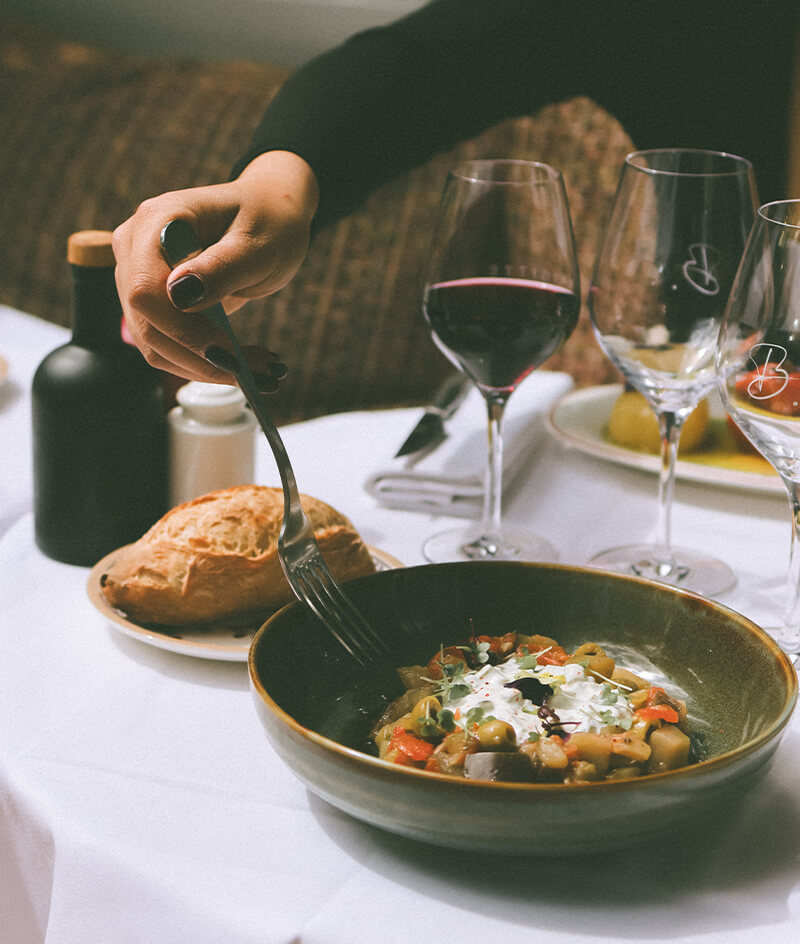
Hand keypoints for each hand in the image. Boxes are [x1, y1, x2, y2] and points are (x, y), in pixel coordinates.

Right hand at [112, 150, 318, 383]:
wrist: (267, 217)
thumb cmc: (268, 221)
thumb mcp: (257, 243)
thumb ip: (221, 267)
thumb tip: (178, 295)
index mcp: (156, 221)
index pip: (145, 289)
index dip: (182, 330)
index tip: (228, 355)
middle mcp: (134, 248)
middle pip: (147, 324)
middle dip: (200, 358)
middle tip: (259, 371)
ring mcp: (137, 277)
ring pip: (155, 345)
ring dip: (205, 368)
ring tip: (261, 368)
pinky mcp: (152, 304)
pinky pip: (167, 347)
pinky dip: (203, 364)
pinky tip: (243, 362)